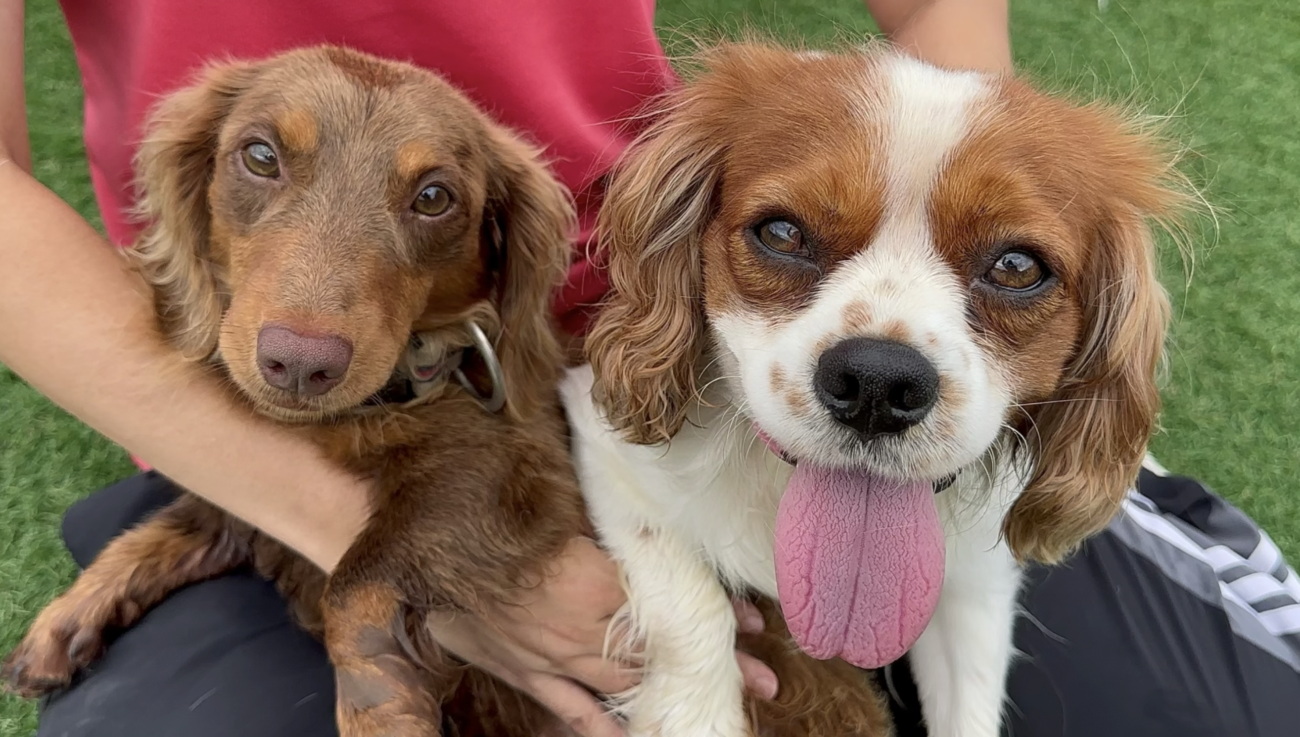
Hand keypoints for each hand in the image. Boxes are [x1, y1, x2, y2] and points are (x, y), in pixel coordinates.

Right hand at [426, 536, 779, 736]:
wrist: (427, 537)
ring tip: (725, 705)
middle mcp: (580, 628)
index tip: (753, 623)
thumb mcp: (562, 499)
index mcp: (594, 580)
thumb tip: (660, 509)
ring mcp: (553, 657)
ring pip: (626, 682)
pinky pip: (572, 708)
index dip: (713, 614)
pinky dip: (605, 726)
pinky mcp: (526, 672)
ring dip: (675, 692)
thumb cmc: (496, 506)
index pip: (668, 604)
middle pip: (658, 652)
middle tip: (764, 679)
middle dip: (713, 665)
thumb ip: (613, 516)